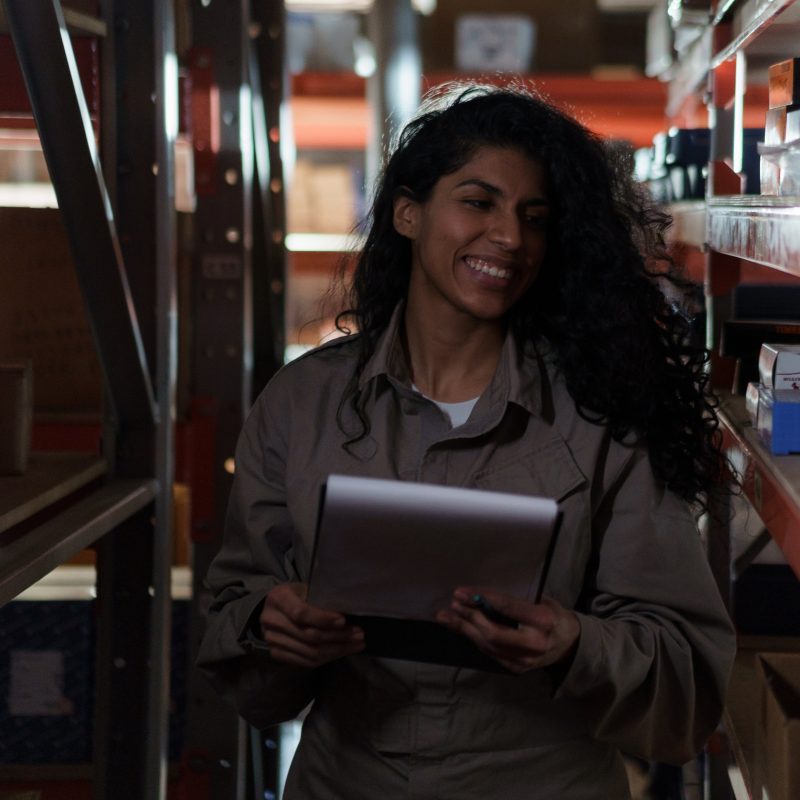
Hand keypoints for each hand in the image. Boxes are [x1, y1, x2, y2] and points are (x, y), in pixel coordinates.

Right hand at [259, 582, 364, 667]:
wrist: (273, 608)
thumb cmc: (296, 595)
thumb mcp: (305, 589)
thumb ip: (320, 599)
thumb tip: (349, 612)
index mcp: (278, 598)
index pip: (300, 613)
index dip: (323, 619)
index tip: (344, 620)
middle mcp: (271, 620)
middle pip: (308, 635)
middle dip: (337, 637)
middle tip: (359, 634)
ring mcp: (272, 640)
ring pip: (309, 652)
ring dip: (337, 650)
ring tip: (356, 644)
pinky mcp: (277, 654)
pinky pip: (306, 662)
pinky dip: (327, 658)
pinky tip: (341, 652)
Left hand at [436, 588, 579, 674]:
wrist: (571, 645)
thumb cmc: (554, 614)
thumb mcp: (542, 600)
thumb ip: (517, 600)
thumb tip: (482, 594)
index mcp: (543, 621)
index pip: (507, 608)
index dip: (482, 599)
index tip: (461, 592)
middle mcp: (534, 644)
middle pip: (493, 633)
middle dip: (469, 617)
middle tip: (453, 603)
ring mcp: (525, 660)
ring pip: (487, 645)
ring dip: (464, 629)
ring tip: (447, 616)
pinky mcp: (517, 669)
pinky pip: (490, 653)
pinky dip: (474, 639)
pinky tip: (461, 628)